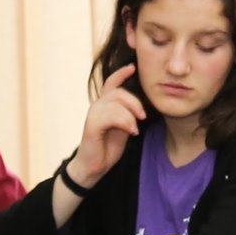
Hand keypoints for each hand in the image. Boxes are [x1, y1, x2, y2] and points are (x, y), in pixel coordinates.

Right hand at [74, 64, 146, 186]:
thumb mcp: (123, 128)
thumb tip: (140, 108)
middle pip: (118, 92)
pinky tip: (131, 132)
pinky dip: (125, 122)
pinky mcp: (92, 124)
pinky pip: (112, 115)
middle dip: (134, 102)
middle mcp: (97, 106)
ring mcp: (93, 114)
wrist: (93, 167)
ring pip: (116, 102)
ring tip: (135, 129)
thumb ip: (128, 115)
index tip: (133, 67)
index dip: (121, 73)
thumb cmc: (107, 147)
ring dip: (130, 115)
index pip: (111, 83)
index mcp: (104, 105)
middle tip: (143, 116)